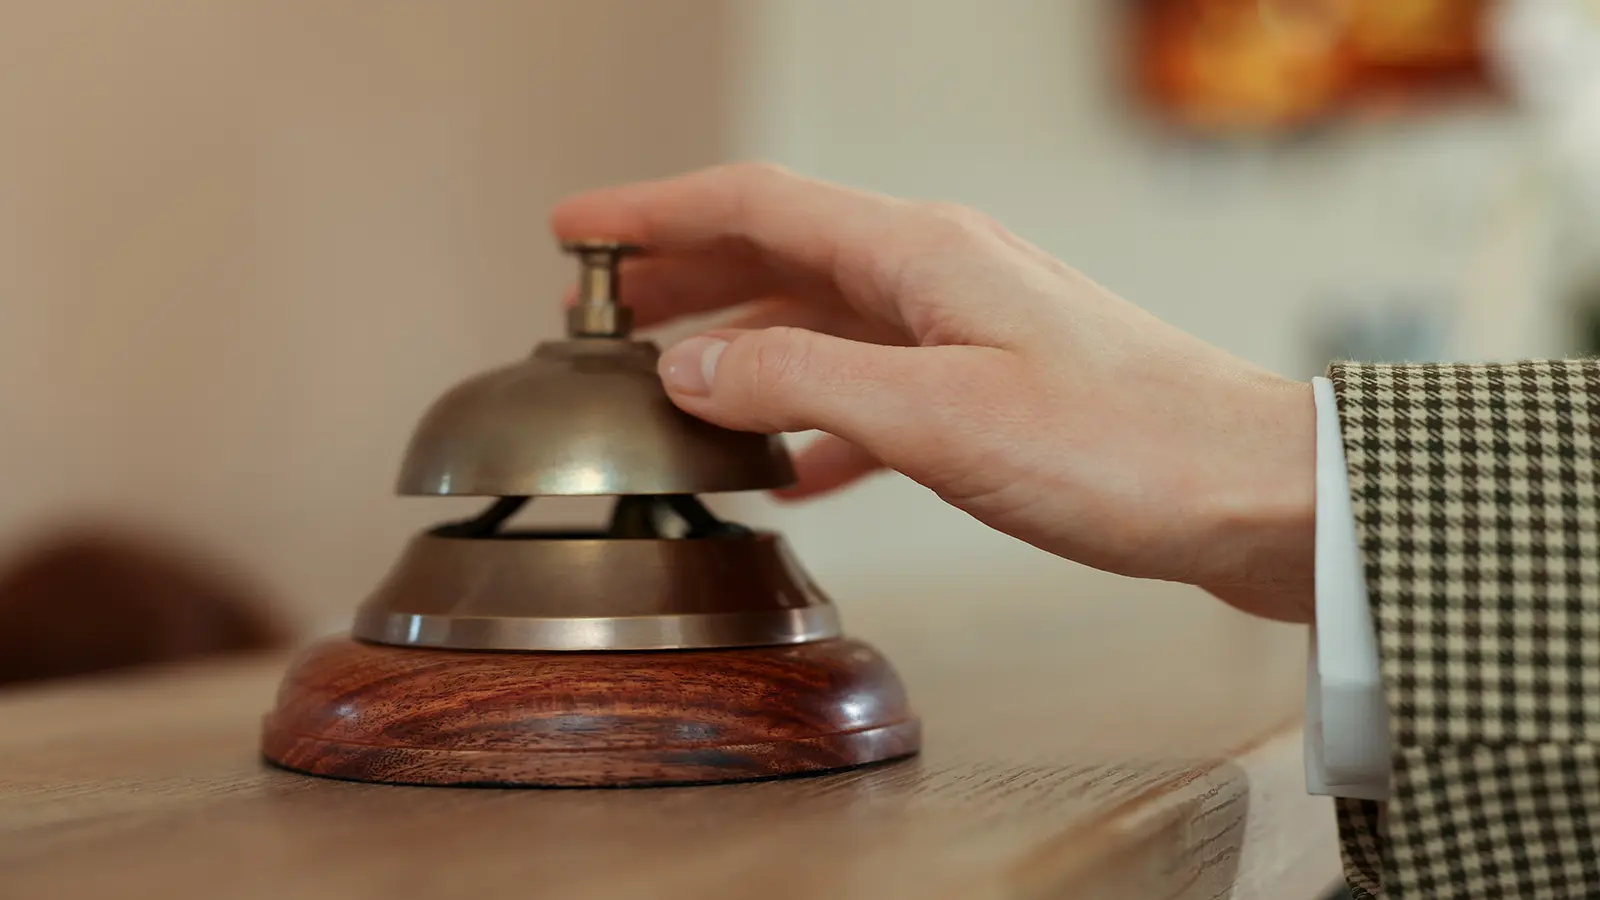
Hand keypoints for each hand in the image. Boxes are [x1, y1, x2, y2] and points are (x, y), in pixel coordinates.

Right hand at [551, 164, 1315, 622]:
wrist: (1254, 493)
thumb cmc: (1124, 450)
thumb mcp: (940, 420)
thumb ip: (803, 386)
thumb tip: (690, 367)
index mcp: (921, 253)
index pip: (756, 204)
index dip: (654, 212)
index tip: (575, 227)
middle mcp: (941, 274)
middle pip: (782, 252)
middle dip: (684, 273)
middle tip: (599, 307)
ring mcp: (970, 330)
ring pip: (824, 322)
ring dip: (741, 345)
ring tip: (670, 380)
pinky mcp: (996, 391)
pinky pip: (875, 387)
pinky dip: (815, 417)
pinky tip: (788, 465)